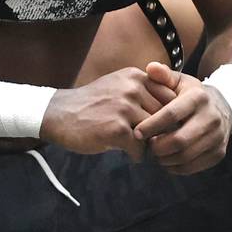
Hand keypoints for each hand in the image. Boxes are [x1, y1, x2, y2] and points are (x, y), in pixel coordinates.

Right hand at [40, 67, 174, 159]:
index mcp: (135, 76)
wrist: (58, 114)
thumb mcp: (118, 85)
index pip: (170, 96)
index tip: (164, 125)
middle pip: (164, 115)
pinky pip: (140, 147)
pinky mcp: (117, 128)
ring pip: (153, 132)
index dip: (170, 114)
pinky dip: (136, 154)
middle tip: (152, 141)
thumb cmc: (91, 104)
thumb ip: (142, 90)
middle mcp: (133, 88)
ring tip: (138, 146)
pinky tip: (128, 153)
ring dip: (148, 143)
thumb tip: (173, 106)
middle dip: (160, 130)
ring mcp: (125, 108)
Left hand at [132, 61, 231, 174]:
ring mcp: (217, 137)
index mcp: (198, 98)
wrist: (223, 108)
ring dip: (165, 159)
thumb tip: (150, 68)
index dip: (151, 125)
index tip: (136, 132)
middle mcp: (211, 117)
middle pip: (179, 140)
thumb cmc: (192, 95)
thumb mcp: (180, 82)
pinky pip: (193, 167)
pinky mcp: (219, 153)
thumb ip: (164, 76)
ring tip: (155, 153)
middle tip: (147, 146)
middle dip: (158, 147)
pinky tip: (168, 161)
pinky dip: (176, 168)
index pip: (171, 114)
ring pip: (185, 156)